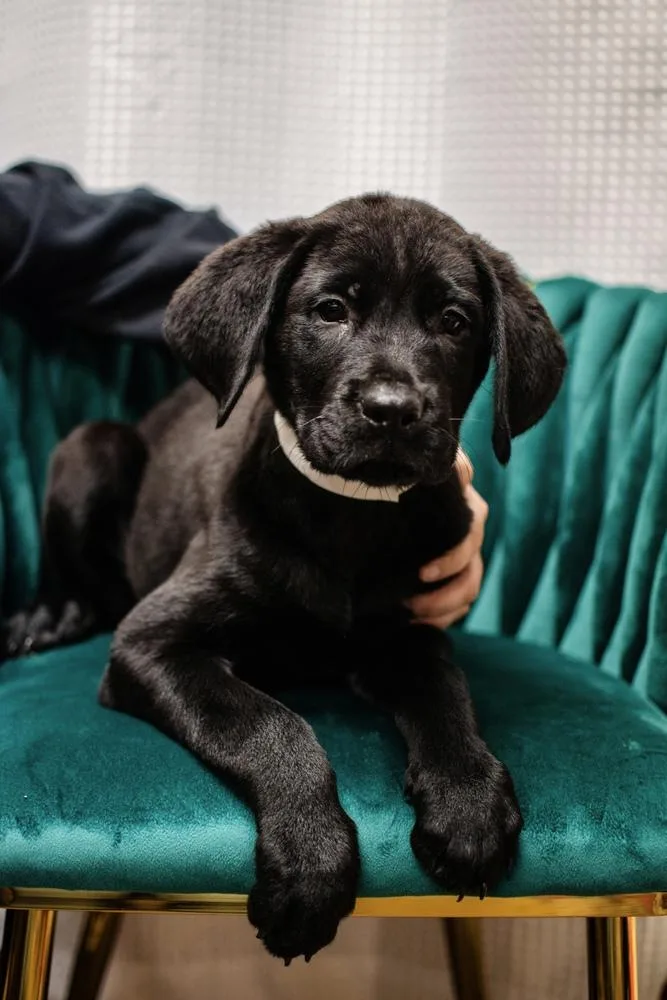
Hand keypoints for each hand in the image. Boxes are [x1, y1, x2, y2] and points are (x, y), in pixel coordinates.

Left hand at [406, 449, 487, 628]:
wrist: (385, 505)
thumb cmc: (404, 486)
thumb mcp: (417, 475)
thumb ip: (449, 467)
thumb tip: (462, 471)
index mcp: (467, 511)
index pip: (470, 537)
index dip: (451, 560)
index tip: (422, 575)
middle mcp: (469, 537)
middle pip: (472, 575)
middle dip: (444, 595)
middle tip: (410, 604)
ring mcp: (465, 560)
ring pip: (469, 593)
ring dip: (442, 610)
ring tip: (411, 614)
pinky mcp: (455, 579)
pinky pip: (458, 607)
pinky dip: (439, 618)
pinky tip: (414, 621)